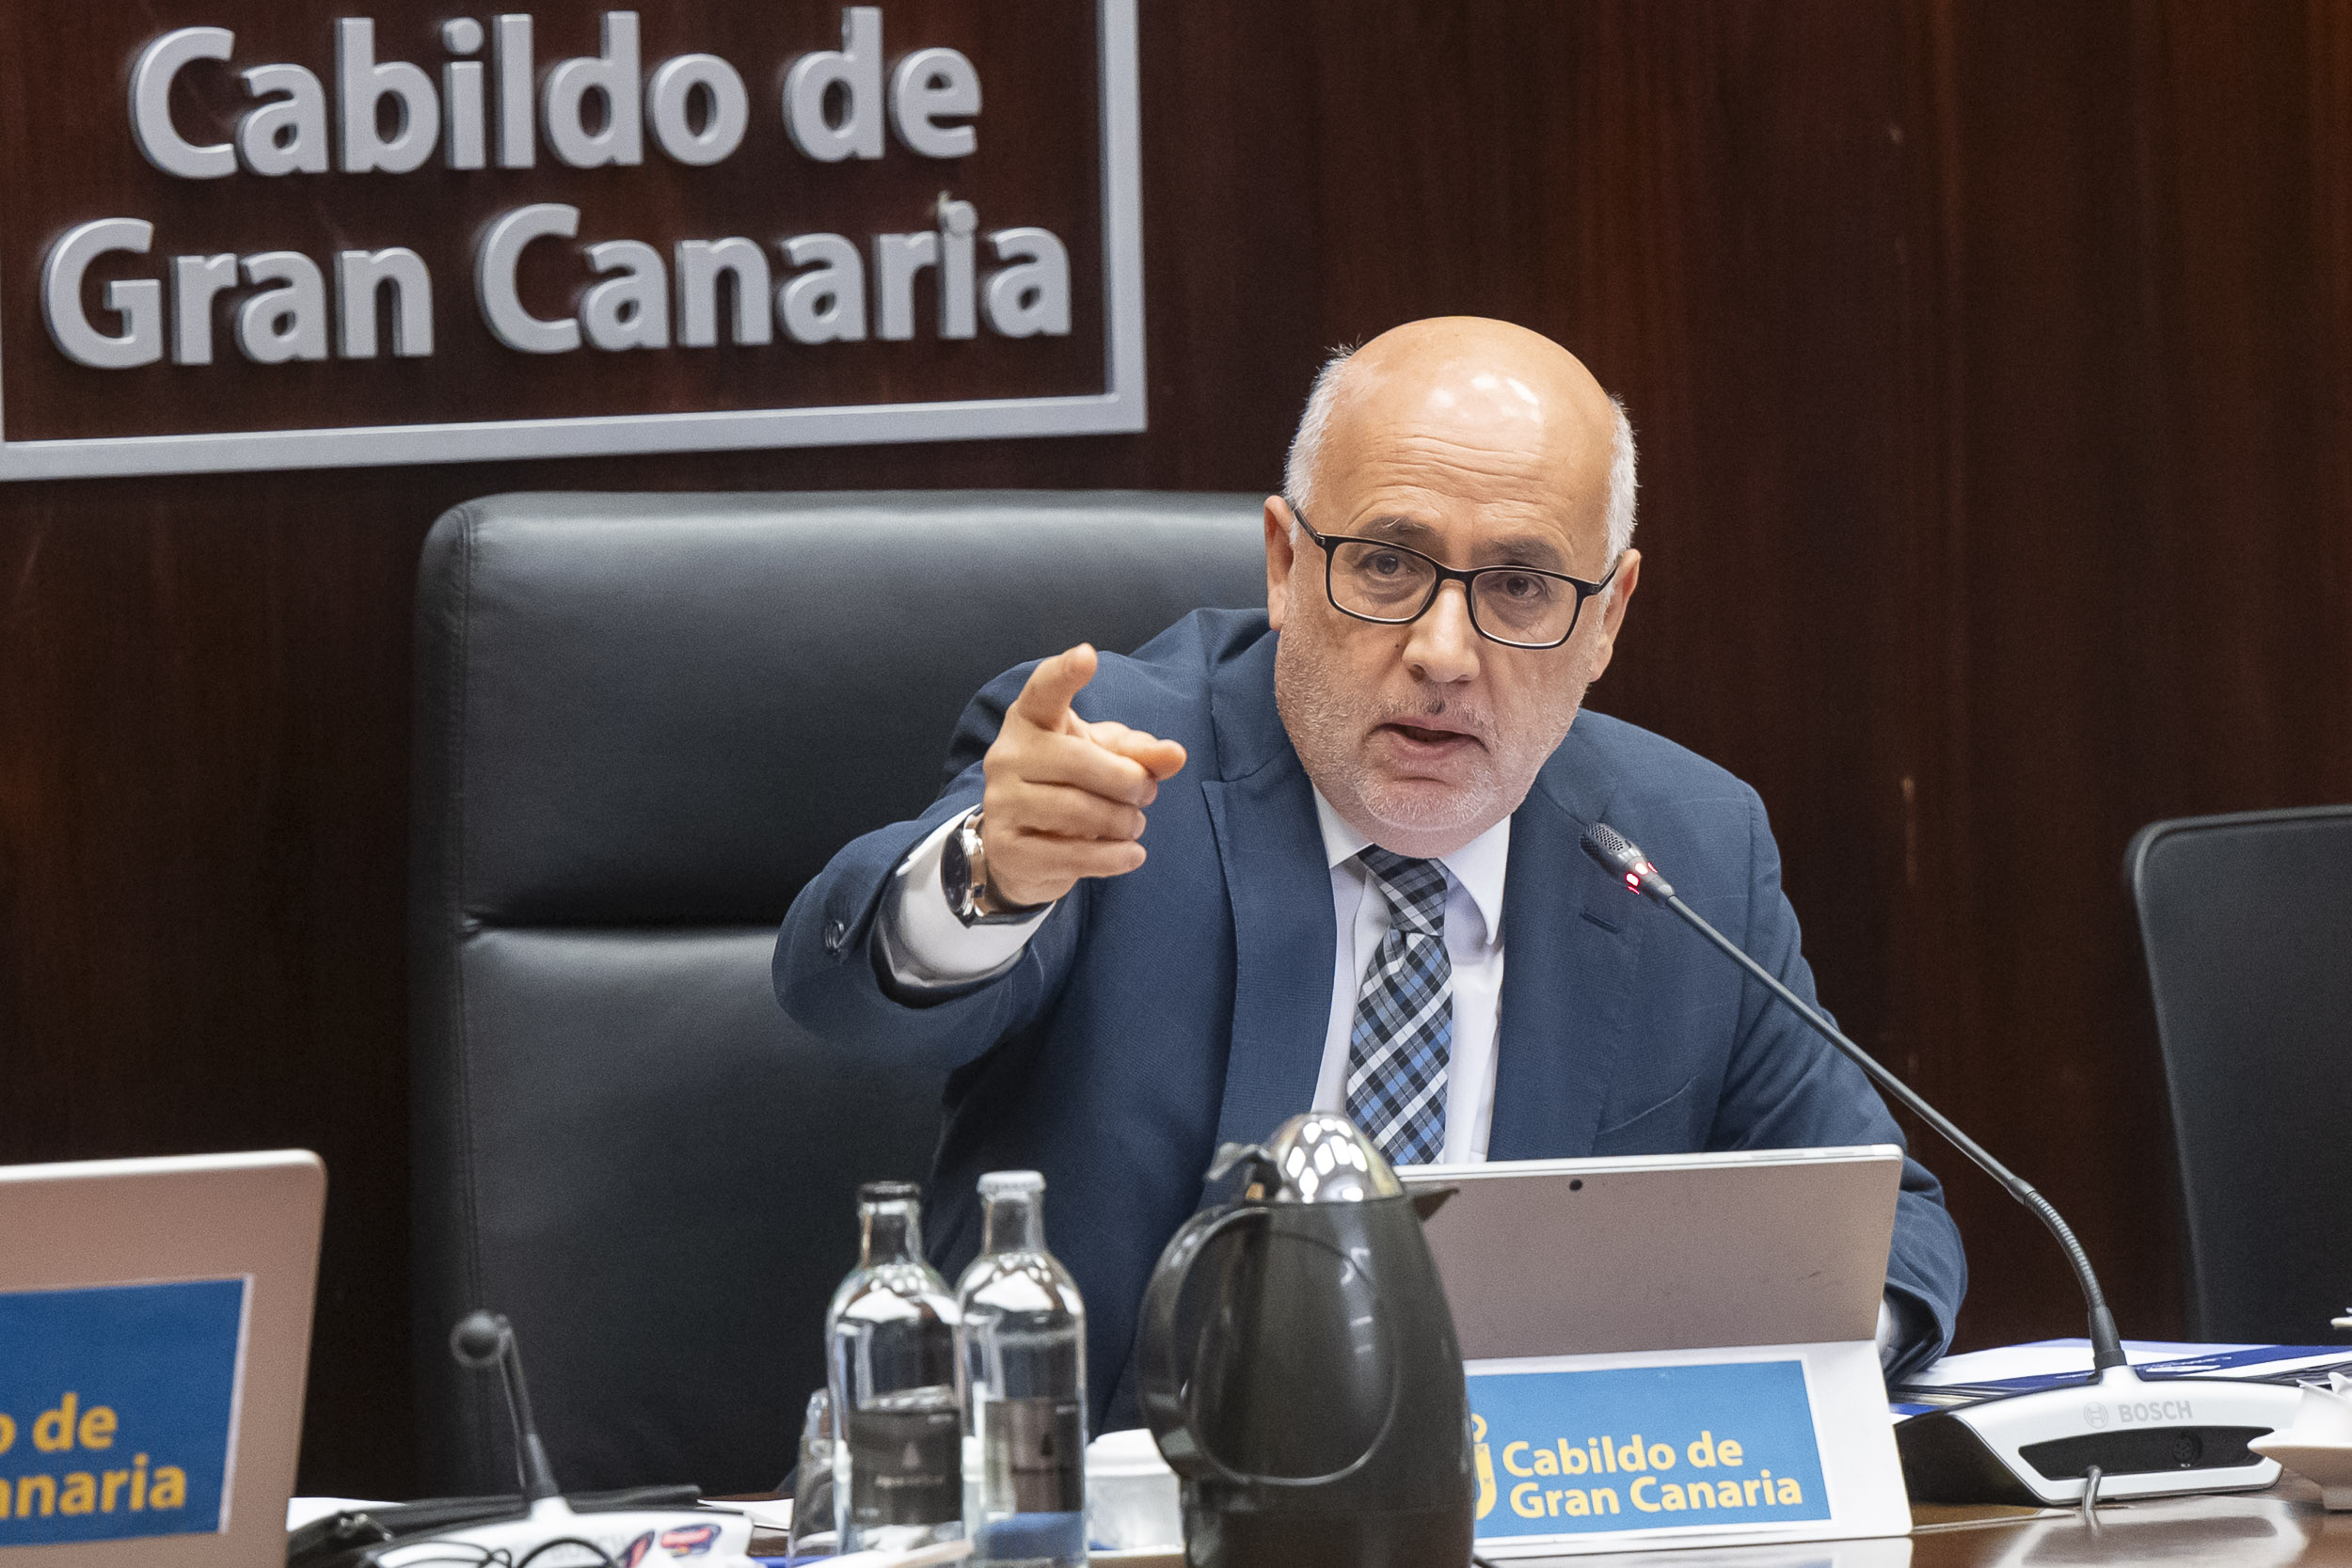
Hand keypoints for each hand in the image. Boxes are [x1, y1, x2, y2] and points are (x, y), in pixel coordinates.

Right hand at [979, 643, 1187, 907]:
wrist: (1022, 847)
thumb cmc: (1070, 786)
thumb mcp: (1106, 759)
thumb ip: (1141, 754)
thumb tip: (1175, 755)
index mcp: (1031, 721)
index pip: (1044, 691)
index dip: (1065, 673)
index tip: (1087, 656)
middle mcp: (1006, 755)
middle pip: (1080, 761)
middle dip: (1129, 781)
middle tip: (1147, 793)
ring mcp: (1001, 803)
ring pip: (1078, 811)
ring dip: (1123, 822)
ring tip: (1134, 825)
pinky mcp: (1007, 849)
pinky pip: (1071, 855)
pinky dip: (1113, 858)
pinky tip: (1132, 855)